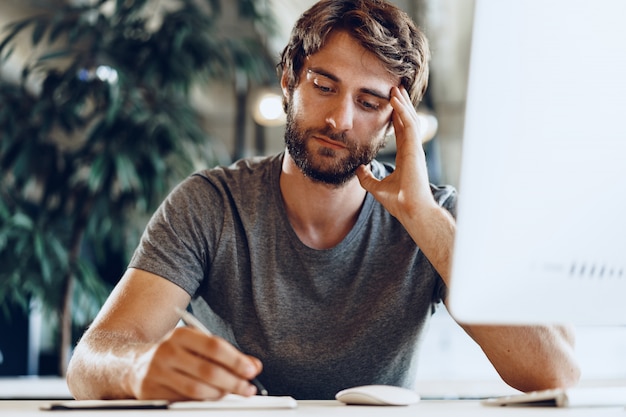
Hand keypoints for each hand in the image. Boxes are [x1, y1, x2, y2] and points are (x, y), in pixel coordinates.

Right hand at [127, 327, 262, 400]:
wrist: (135, 364)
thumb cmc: (176, 354)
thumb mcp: (198, 346)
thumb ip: (227, 355)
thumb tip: (253, 366)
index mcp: (181, 335)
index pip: (214, 347)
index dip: (235, 360)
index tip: (252, 370)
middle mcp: (167, 352)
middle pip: (207, 371)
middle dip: (232, 382)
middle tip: (248, 389)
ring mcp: (157, 373)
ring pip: (196, 389)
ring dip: (219, 394)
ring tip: (231, 393)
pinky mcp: (151, 392)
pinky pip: (184, 400)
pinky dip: (202, 401)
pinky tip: (212, 397)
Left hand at [357, 86, 436, 223]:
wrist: (410, 209)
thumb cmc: (398, 201)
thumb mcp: (375, 186)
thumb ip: (366, 177)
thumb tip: (358, 168)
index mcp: (405, 155)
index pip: (400, 130)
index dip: (395, 115)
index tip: (390, 103)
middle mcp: (411, 149)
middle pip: (406, 120)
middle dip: (401, 104)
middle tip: (395, 88)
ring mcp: (415, 148)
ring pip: (409, 119)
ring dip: (402, 103)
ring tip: (396, 88)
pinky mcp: (415, 149)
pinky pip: (409, 125)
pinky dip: (402, 112)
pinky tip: (395, 101)